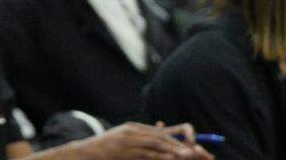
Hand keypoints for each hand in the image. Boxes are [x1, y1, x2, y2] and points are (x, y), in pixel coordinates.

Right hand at [77, 122, 213, 159]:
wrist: (86, 152)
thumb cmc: (106, 149)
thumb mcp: (124, 139)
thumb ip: (141, 137)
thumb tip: (160, 130)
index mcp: (135, 128)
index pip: (162, 131)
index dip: (180, 137)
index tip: (195, 145)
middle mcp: (133, 131)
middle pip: (163, 136)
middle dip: (183, 144)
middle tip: (199, 152)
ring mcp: (129, 140)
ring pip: (157, 143)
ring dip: (175, 149)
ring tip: (190, 155)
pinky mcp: (126, 150)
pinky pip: (147, 153)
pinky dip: (160, 156)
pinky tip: (171, 159)